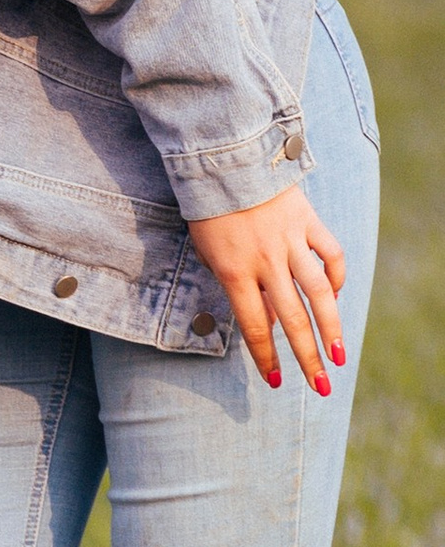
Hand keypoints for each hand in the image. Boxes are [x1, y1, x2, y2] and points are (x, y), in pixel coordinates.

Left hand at [186, 183, 347, 394]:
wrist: (226, 161)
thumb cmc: (208, 211)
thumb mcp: (207, 252)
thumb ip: (232, 282)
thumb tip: (261, 313)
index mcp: (234, 272)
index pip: (255, 326)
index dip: (266, 357)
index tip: (277, 380)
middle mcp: (266, 261)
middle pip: (292, 319)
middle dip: (307, 356)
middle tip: (320, 385)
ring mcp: (290, 241)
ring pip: (319, 292)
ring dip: (332, 327)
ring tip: (339, 355)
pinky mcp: (308, 221)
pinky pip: (330, 255)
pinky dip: (336, 277)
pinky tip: (335, 297)